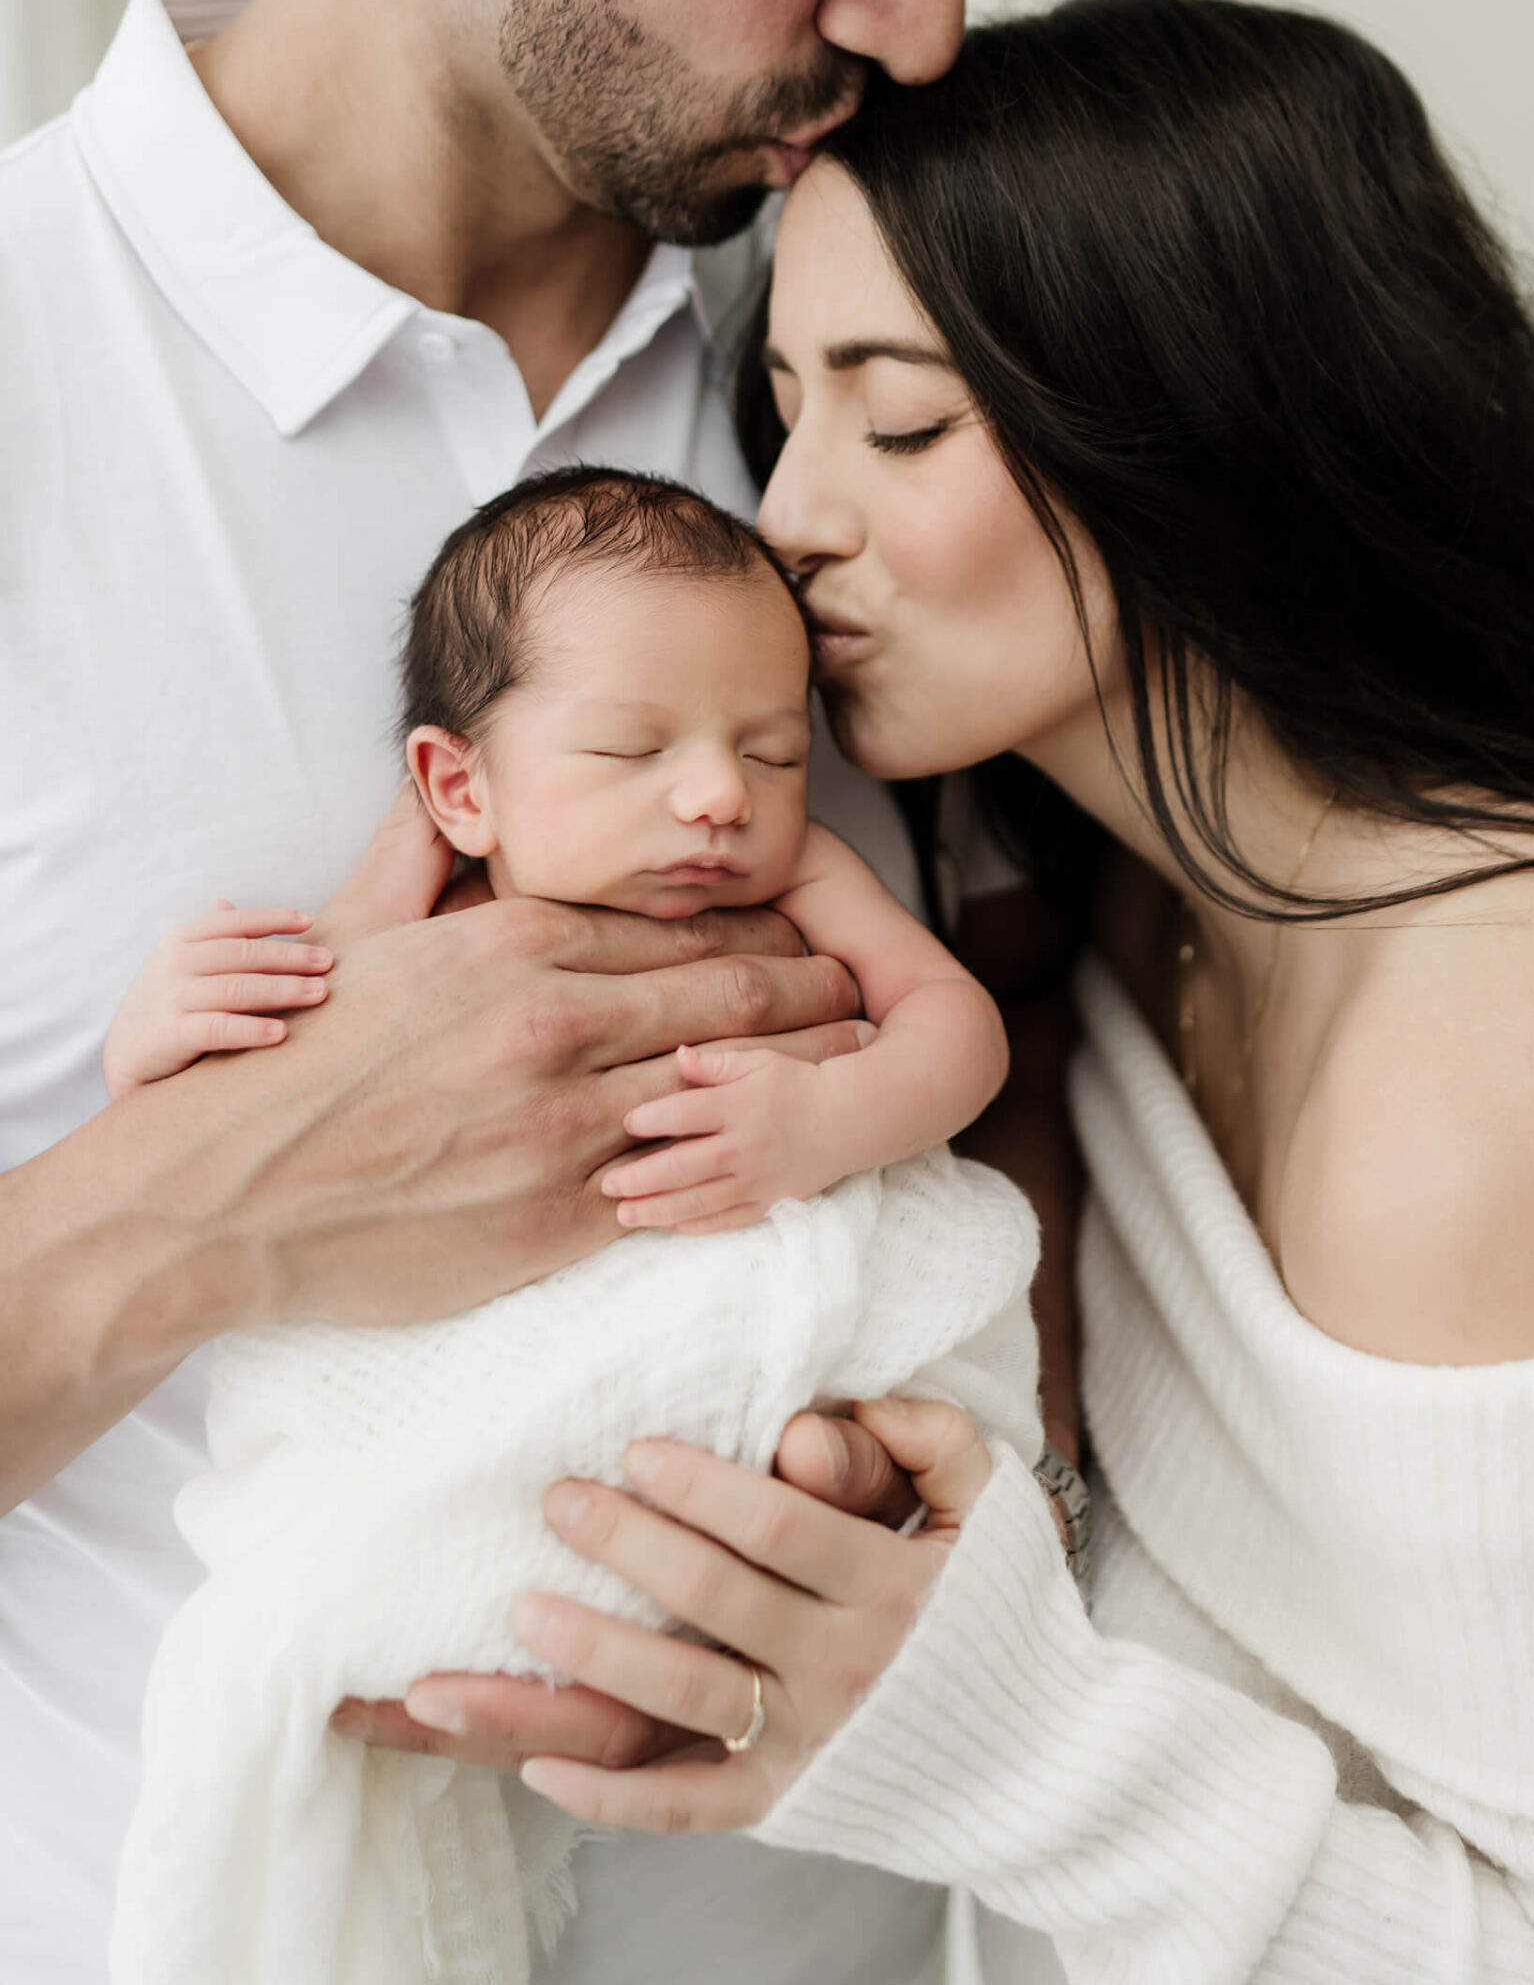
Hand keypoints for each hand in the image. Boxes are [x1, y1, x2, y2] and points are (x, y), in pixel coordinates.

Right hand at [102, 900, 333, 1097]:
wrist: (126, 1054)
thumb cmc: (167, 1003)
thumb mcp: (180, 963)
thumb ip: (208, 937)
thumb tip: (227, 902)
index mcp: (181, 939)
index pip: (235, 923)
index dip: (273, 918)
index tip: (311, 921)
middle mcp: (175, 963)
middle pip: (242, 954)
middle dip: (289, 956)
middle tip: (327, 962)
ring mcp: (171, 998)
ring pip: (236, 989)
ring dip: (282, 989)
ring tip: (319, 993)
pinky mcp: (171, 1034)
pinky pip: (218, 1029)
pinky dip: (251, 1029)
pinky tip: (282, 1032)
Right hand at [142, 790, 864, 1334]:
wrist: (219, 1191)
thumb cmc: (285, 1057)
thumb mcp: (351, 930)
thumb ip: (416, 850)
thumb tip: (432, 767)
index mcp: (513, 943)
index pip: (674, 926)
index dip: (757, 928)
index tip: (807, 931)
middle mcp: (552, 1023)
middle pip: (726, 995)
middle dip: (810, 992)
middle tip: (864, 991)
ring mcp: (560, 1123)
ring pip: (725, 1088)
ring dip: (802, 1077)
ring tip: (860, 1070)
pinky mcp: (555, 1217)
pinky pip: (680, 1187)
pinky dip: (740, 1168)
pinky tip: (786, 1160)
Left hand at [339, 1402, 992, 1832]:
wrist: (1043, 1757)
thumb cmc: (1000, 1610)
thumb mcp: (994, 1508)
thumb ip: (934, 1441)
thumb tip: (842, 1412)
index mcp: (893, 1587)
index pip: (781, 1527)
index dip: (703, 1487)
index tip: (636, 1449)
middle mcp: (848, 1668)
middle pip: (717, 1599)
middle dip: (629, 1543)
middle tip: (557, 1500)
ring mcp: (812, 1743)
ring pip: (685, 1698)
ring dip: (597, 1654)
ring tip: (520, 1611)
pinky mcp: (787, 1806)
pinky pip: (689, 1809)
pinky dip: (614, 1801)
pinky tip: (539, 1772)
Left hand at [601, 1034, 875, 1233]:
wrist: (852, 1119)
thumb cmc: (800, 1083)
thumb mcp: (760, 1061)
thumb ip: (716, 1062)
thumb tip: (678, 1056)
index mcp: (739, 1105)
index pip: (686, 1113)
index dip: (652, 1119)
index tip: (625, 1123)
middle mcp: (744, 1145)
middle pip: (684, 1165)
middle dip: (641, 1177)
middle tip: (607, 1186)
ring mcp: (757, 1178)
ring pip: (700, 1200)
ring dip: (659, 1210)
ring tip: (625, 1216)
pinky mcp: (771, 1200)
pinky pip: (730, 1218)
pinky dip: (699, 1226)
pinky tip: (671, 1228)